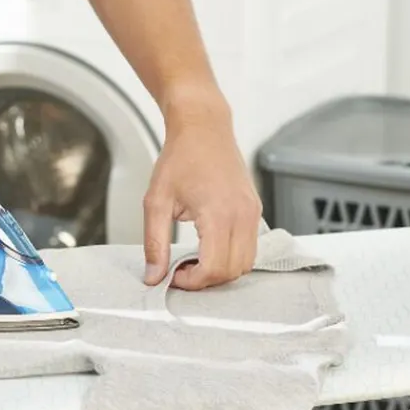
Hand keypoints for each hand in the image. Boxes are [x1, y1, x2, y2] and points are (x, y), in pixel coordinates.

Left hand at [143, 95, 262, 289]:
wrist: (204, 128)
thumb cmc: (181, 157)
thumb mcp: (156, 202)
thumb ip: (154, 243)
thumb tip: (154, 275)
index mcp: (218, 214)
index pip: (214, 268)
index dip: (192, 281)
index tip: (174, 275)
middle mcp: (242, 215)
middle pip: (232, 271)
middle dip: (206, 280)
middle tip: (181, 270)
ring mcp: (253, 213)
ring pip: (245, 263)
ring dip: (220, 270)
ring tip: (194, 258)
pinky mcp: (255, 210)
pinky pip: (250, 247)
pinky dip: (231, 256)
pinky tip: (207, 246)